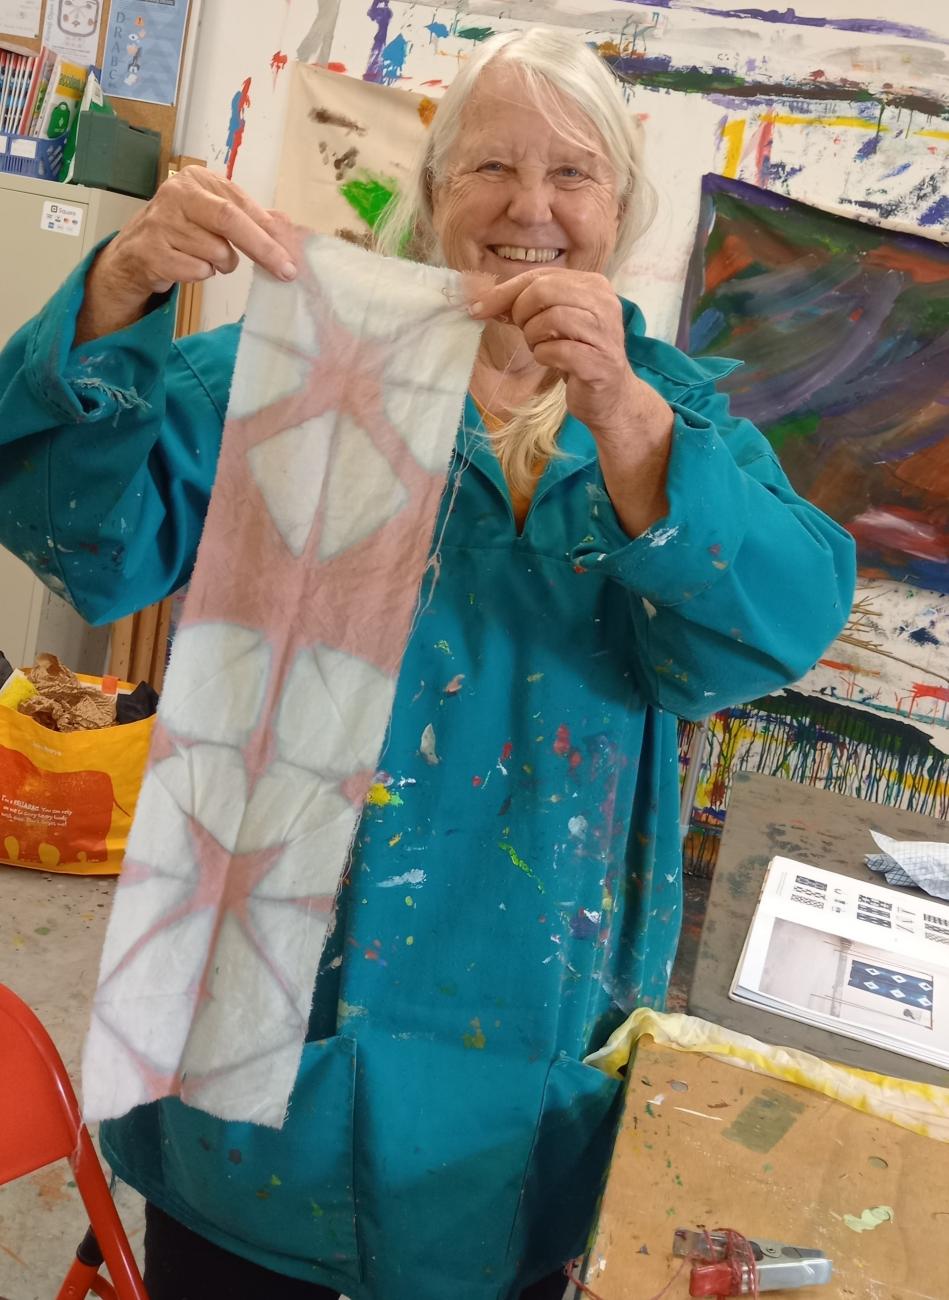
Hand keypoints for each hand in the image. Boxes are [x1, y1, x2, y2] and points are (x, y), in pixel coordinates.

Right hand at [75, 167, 297, 342]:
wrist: (135, 253)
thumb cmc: (183, 232)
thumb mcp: (214, 216)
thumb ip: (249, 219)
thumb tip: (289, 232)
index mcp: (197, 180)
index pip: (240, 205)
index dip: (269, 232)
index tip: (292, 256)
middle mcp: (176, 194)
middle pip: (229, 220)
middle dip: (262, 248)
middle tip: (285, 271)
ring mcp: (161, 222)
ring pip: (215, 252)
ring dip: (222, 264)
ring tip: (208, 258)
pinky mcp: (151, 251)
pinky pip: (196, 270)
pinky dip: (201, 274)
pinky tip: (188, 264)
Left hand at [468, 267, 668, 442]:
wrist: (609, 396)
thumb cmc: (578, 355)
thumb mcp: (552, 322)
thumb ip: (525, 306)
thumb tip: (482, 301)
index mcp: (593, 285)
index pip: (539, 276)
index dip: (504, 292)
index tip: (477, 309)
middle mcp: (603, 303)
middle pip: (544, 290)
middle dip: (522, 313)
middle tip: (526, 333)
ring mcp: (604, 332)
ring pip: (551, 318)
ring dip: (534, 338)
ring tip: (542, 348)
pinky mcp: (599, 362)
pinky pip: (556, 351)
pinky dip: (544, 357)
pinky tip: (552, 362)